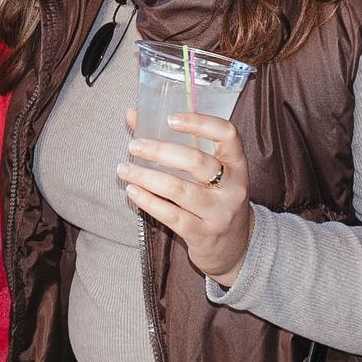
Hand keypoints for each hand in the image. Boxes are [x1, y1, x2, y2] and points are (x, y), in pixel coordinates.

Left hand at [119, 110, 253, 286]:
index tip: (170, 119)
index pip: (227, 134)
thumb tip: (133, 114)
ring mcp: (219, 212)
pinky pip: (170, 215)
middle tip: (135, 146)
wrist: (233, 247)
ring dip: (146, 177)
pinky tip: (132, 191)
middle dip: (159, 151)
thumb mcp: (206, 172)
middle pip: (196, 161)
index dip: (200, 122)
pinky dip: (148, 201)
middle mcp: (233, 187)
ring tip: (124, 169)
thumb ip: (174, 141)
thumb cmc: (213, 198)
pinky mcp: (203, 234)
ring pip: (178, 189)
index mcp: (237, 164)